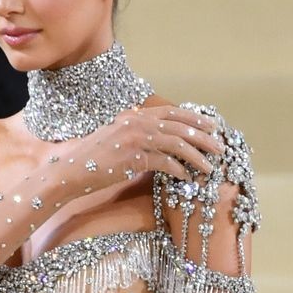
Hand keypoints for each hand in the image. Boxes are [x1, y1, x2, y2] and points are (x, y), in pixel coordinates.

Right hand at [48, 103, 224, 196]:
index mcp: (135, 115)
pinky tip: (188, 179)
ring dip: (197, 157)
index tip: (212, 126)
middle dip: (203, 137)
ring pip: (177, 144)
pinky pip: (165, 163)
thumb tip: (161, 138)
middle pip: (180, 126)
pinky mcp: (134, 158)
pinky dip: (179, 171)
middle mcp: (138, 122)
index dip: (195, 119)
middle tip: (220, 147)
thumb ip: (139, 132)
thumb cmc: (94, 158)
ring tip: (210, 167)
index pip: (172, 113)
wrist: (72, 169)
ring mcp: (136, 139)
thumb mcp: (117, 136)